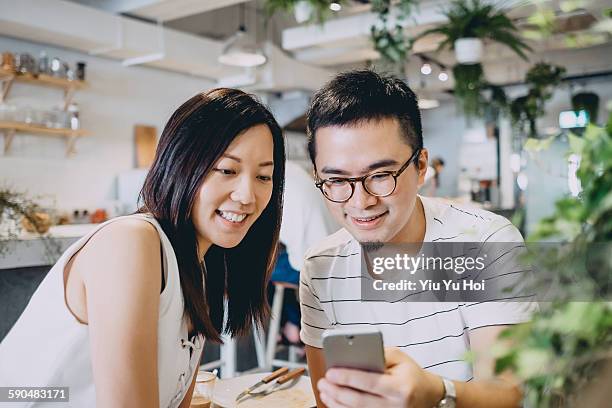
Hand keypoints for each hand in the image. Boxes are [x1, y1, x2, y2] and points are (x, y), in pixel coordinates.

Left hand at [317, 347, 443, 407]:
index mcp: (400, 386)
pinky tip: (334, 401)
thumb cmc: (410, 373)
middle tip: (322, 381)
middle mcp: (395, 405)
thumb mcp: (399, 357)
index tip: (330, 372)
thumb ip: (377, 354)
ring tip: (324, 390)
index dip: (348, 378)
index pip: (370, 382)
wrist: (428, 395)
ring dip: (336, 402)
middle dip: (336, 391)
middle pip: (359, 401)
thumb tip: (352, 355)